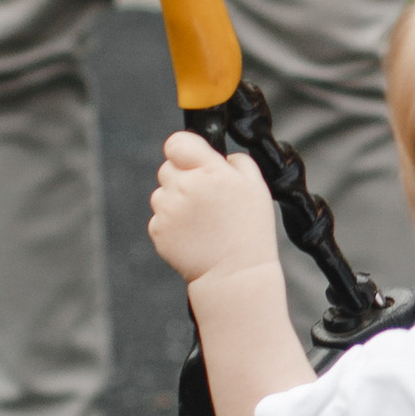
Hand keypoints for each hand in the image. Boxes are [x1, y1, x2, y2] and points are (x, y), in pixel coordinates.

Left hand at [148, 130, 280, 292]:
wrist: (235, 273)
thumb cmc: (250, 229)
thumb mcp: (257, 186)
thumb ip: (237, 160)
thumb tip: (219, 155)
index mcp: (209, 172)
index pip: (177, 142)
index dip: (184, 149)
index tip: (192, 159)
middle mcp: (184, 187)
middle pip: (167, 167)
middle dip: (182, 177)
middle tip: (204, 198)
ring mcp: (168, 210)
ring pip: (161, 193)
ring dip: (175, 201)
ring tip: (200, 220)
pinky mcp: (158, 230)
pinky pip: (159, 217)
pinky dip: (171, 224)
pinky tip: (192, 234)